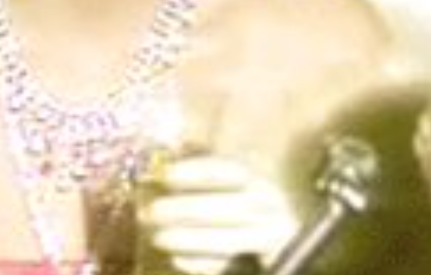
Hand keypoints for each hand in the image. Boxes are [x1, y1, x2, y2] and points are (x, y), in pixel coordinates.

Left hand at [139, 155, 297, 274]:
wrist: (279, 238)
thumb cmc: (242, 207)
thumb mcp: (229, 186)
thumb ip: (201, 175)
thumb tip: (160, 166)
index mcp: (256, 180)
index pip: (224, 171)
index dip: (192, 172)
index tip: (163, 175)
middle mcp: (267, 206)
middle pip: (222, 206)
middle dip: (182, 210)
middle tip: (151, 212)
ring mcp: (269, 236)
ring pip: (227, 240)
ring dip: (188, 240)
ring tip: (158, 238)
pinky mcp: (269, 261)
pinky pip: (229, 266)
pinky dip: (201, 264)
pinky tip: (177, 259)